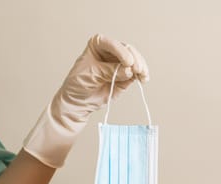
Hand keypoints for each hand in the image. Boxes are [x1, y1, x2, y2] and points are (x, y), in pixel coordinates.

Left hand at [23, 34, 148, 167]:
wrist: (77, 102)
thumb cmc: (77, 84)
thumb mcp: (90, 75)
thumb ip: (109, 71)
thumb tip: (128, 70)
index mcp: (97, 44)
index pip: (112, 44)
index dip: (121, 51)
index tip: (127, 62)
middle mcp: (110, 51)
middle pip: (127, 50)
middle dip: (134, 60)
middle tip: (138, 70)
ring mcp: (119, 63)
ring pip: (134, 60)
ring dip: (140, 67)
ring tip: (143, 76)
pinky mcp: (125, 75)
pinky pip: (135, 73)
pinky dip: (141, 75)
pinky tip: (144, 79)